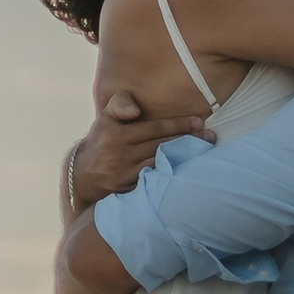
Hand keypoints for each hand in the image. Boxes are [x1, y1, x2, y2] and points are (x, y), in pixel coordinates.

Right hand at [66, 84, 209, 209]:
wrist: (82, 176)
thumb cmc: (100, 140)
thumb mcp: (105, 117)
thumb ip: (119, 103)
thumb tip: (135, 109)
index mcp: (117, 135)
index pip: (154, 128)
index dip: (179, 125)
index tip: (200, 122)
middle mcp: (120, 155)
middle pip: (162, 146)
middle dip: (189, 141)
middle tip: (211, 137)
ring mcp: (125, 174)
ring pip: (161, 163)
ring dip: (184, 158)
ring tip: (205, 152)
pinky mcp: (128, 189)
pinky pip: (155, 180)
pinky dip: (172, 174)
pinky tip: (189, 170)